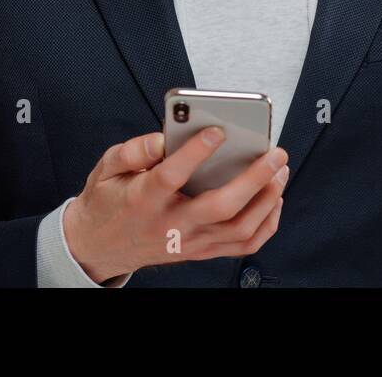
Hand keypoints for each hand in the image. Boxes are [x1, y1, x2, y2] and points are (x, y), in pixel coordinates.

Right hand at [62, 127, 288, 282]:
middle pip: (220, 207)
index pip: (172, 176)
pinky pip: (244, 244)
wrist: (101, 247)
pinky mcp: (202, 252)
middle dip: (254, 179)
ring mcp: (190, 242)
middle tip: (275, 153)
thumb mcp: (107, 169)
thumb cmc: (109, 201)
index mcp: (144, 199)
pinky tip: (274, 199)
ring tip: (280, 170)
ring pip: (239, 229)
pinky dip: (267, 224)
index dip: (195, 152)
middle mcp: (171, 225)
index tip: (217, 130)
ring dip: (267, 199)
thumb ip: (133, 150)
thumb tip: (162, 137)